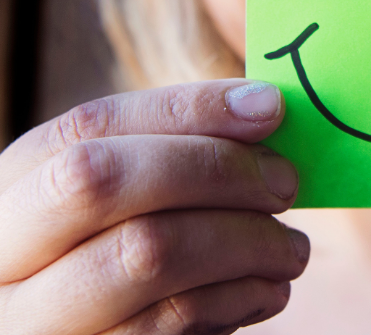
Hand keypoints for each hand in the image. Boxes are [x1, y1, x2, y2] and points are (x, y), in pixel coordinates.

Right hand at [0, 80, 308, 334]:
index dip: (187, 110)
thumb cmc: (126, 263)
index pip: (89, 126)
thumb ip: (175, 156)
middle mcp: (4, 256)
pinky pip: (171, 322)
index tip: (269, 108)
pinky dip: (240, 296)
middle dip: (215, 169)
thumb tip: (260, 108)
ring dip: (247, 241)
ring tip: (291, 248)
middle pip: (103, 181)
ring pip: (146, 253)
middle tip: (286, 182)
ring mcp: (35, 322)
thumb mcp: (131, 205)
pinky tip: (268, 289)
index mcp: (15, 191)